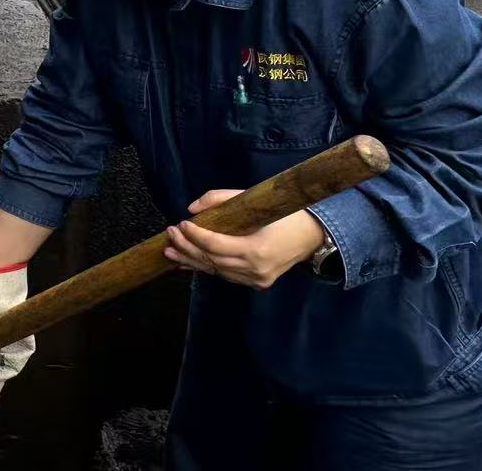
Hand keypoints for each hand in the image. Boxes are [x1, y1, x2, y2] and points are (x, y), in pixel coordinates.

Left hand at [164, 190, 327, 289]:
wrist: (312, 236)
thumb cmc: (282, 215)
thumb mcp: (252, 200)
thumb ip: (219, 199)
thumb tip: (192, 208)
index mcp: (256, 249)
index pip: (216, 245)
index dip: (195, 236)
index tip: (180, 224)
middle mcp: (256, 269)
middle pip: (212, 261)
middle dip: (187, 248)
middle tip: (169, 235)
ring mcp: (257, 280)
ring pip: (216, 271)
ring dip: (192, 261)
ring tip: (170, 252)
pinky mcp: (257, 283)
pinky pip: (226, 276)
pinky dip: (207, 268)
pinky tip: (189, 263)